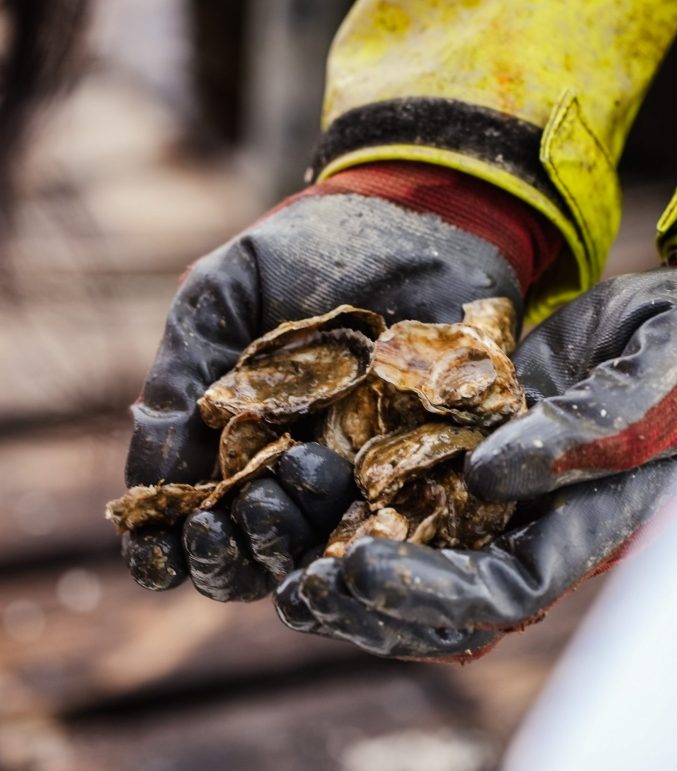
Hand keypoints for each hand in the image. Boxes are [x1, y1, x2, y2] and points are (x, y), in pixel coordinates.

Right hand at [122, 161, 557, 599]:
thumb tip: (143, 486)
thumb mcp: (220, 302)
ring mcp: (373, 473)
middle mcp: (308, 471)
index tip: (160, 552)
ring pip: (328, 547)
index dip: (178, 548)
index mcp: (248, 445)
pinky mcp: (439, 461)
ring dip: (294, 545)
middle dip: (234, 553)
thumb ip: (178, 382)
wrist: (413, 217)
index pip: (208, 521)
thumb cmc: (306, 253)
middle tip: (223, 519)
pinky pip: (410, 520)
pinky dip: (378, 535)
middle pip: (264, 548)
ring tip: (281, 487)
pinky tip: (351, 532)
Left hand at [275, 265, 676, 655]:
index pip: (504, 590)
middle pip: (447, 595)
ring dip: (350, 567)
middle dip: (373, 603)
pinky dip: (357, 504)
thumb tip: (488, 476)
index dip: (431, 591)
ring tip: (282, 567)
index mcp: (585, 525)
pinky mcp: (471, 447)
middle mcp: (536, 521)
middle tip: (300, 590)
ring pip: (419, 553)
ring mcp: (501, 489)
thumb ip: (589, 433)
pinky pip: (410, 491)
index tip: (356, 568)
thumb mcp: (659, 380)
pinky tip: (305, 495)